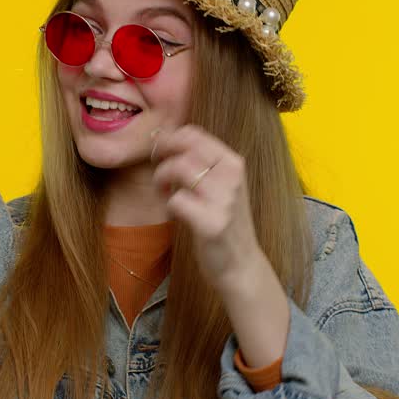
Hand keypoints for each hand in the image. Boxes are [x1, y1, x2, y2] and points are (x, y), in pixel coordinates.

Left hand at [150, 125, 262, 294]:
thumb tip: (165, 139)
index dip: (169, 139)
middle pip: (184, 149)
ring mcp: (223, 200)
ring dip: (161, 180)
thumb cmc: (224, 221)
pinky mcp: (211, 223)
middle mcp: (232, 176)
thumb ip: (202, 163)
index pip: (195, 134)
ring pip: (179, 169)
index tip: (159, 151)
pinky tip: (175, 213)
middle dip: (162, 158)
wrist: (240, 264)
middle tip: (158, 173)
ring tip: (164, 192)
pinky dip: (169, 205)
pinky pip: (176, 201)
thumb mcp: (222, 185)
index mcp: (233, 163)